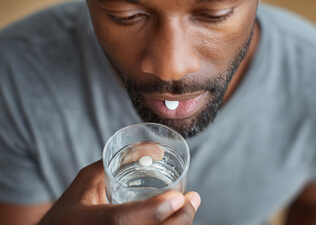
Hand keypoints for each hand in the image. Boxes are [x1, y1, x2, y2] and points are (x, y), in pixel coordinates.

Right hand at [38, 160, 200, 224]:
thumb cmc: (73, 206)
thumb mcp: (87, 180)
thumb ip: (115, 163)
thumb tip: (154, 150)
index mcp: (82, 220)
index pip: (119, 220)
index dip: (151, 211)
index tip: (178, 197)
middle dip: (177, 221)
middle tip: (192, 201)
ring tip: (188, 208)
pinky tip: (176, 220)